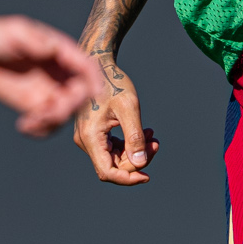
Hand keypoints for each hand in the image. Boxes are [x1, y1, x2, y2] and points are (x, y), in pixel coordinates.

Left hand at [0, 14, 111, 138]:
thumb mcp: (15, 32)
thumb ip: (34, 39)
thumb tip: (52, 49)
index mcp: (62, 53)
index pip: (86, 68)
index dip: (94, 81)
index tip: (93, 94)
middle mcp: (61, 74)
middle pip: (81, 95)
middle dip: (69, 107)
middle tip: (43, 113)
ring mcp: (50, 91)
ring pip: (66, 113)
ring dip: (52, 122)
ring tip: (29, 121)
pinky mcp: (37, 105)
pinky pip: (49, 124)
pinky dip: (41, 131)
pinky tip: (23, 126)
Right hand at [72, 54, 158, 184]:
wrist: (98, 64)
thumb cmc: (113, 82)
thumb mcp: (129, 107)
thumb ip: (134, 137)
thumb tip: (140, 163)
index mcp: (91, 137)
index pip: (107, 172)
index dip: (128, 178)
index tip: (147, 176)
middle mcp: (86, 141)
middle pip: (113, 166)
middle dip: (137, 159)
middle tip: (156, 143)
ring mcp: (89, 138)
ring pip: (115, 158)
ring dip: (135, 151)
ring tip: (152, 135)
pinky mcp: (95, 133)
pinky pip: (113, 148)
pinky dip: (129, 144)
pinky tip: (144, 131)